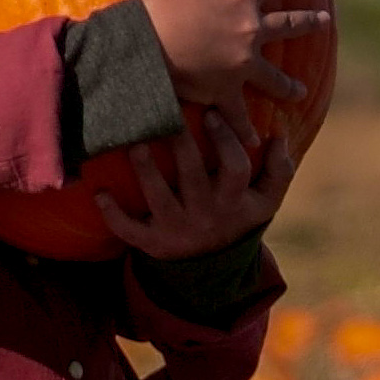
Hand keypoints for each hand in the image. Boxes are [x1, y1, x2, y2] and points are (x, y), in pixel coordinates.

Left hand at [94, 108, 295, 260]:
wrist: (212, 266)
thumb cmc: (237, 215)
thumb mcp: (265, 200)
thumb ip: (278, 170)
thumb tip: (279, 135)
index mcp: (234, 202)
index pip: (235, 168)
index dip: (225, 141)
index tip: (212, 113)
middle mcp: (205, 215)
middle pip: (193, 177)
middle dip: (181, 146)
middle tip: (169, 116)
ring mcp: (176, 229)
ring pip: (159, 199)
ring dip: (145, 171)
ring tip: (135, 144)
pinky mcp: (151, 242)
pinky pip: (130, 230)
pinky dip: (113, 214)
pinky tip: (100, 192)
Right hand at [136, 0, 330, 131]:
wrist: (145, 49)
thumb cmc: (159, 4)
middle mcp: (249, 33)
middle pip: (286, 25)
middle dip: (306, 22)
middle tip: (323, 21)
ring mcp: (240, 66)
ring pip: (272, 77)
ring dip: (287, 85)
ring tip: (299, 94)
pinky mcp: (225, 92)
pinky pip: (239, 115)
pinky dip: (245, 131)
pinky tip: (255, 145)